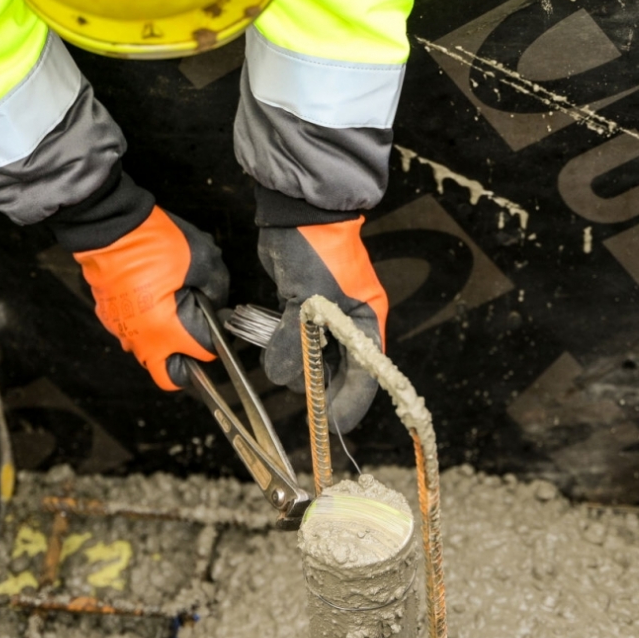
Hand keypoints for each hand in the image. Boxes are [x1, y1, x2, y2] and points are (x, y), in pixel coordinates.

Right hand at [74, 207, 228, 390]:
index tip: (216, 328)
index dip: (213, 343)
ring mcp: (121, 329)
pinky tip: (154, 303)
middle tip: (195, 339)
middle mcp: (140, 337)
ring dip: (164, 344)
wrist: (109, 225)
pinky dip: (146, 328)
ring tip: (173, 313)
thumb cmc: (148, 240)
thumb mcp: (201, 259)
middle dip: (186, 363)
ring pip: (148, 355)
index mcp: (164, 328)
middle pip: (169, 375)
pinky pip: (133, 335)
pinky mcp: (109, 318)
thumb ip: (216, 288)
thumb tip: (216, 303)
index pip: (200, 355)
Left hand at [256, 218, 388, 432]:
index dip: (350, 404)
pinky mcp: (301, 312)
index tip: (331, 424)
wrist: (298, 213)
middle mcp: (349, 327)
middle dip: (317, 384)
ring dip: (295, 364)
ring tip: (281, 355)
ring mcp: (325, 321)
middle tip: (299, 392)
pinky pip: (295, 343)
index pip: (366, 377)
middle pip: (338, 374)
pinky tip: (271, 346)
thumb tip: (286, 376)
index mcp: (366, 324)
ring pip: (312, 360)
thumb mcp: (311, 302)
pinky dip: (283, 348)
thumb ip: (299, 343)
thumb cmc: (318, 250)